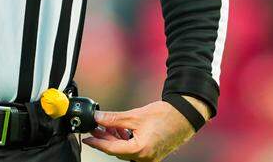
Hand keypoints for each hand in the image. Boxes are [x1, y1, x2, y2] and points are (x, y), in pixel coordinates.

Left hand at [81, 96, 209, 160]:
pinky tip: (120, 129)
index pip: (112, 149)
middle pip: (117, 151)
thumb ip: (113, 119)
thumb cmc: (165, 116)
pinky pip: (133, 149)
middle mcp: (145, 157)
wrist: (184, 116)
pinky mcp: (152, 152)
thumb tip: (97, 118)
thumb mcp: (134, 116)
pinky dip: (125, 140)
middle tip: (94, 128)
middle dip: (105, 139)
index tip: (87, 138)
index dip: (97, 143)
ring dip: (114, 138)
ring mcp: (149, 156)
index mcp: (140, 150)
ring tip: (106, 125)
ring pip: (125, 150)